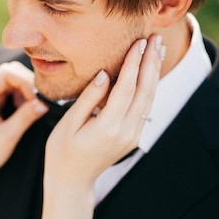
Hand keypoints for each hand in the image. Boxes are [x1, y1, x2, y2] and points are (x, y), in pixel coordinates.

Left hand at [0, 61, 47, 179]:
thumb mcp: (8, 137)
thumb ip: (26, 117)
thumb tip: (45, 102)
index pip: (5, 73)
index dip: (25, 80)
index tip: (37, 98)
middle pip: (8, 72)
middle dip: (27, 84)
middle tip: (39, 101)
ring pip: (10, 80)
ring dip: (25, 91)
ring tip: (31, 108)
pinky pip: (9, 90)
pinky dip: (21, 97)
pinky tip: (24, 110)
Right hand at [45, 35, 162, 198]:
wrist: (72, 181)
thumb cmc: (62, 151)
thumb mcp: (68, 123)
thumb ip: (88, 98)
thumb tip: (105, 73)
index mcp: (107, 127)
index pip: (126, 88)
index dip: (133, 63)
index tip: (139, 42)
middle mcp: (126, 132)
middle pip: (145, 91)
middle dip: (150, 62)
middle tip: (155, 37)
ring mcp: (132, 136)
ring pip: (149, 99)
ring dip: (153, 73)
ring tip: (156, 49)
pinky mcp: (133, 137)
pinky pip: (144, 108)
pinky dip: (148, 87)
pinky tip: (148, 72)